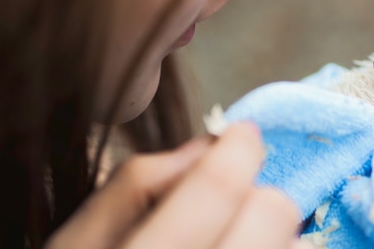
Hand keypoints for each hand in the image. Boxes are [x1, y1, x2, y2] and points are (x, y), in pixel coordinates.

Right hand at [47, 123, 308, 248]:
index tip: (240, 135)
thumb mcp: (78, 243)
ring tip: (229, 247)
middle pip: (274, 213)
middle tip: (227, 208)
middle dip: (254, 196)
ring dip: (270, 236)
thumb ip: (133, 186)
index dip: (236, 148)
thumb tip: (204, 147)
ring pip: (295, 246)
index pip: (217, 189)